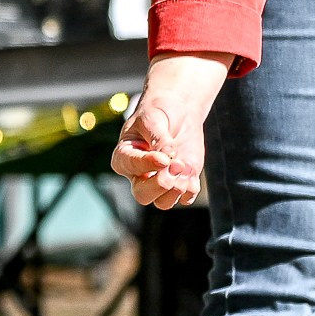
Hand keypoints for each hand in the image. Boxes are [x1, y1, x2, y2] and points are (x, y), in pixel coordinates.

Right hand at [111, 53, 232, 208]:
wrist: (178, 112)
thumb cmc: (157, 113)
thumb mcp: (153, 120)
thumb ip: (158, 139)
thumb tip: (168, 156)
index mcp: (124, 157)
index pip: (129, 168)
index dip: (147, 164)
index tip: (164, 157)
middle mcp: (139, 175)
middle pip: (142, 195)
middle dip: (161, 184)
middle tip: (175, 166)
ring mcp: (159, 181)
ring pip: (163, 203)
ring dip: (177, 189)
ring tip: (184, 167)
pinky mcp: (180, 183)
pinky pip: (184, 198)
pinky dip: (190, 188)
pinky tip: (190, 171)